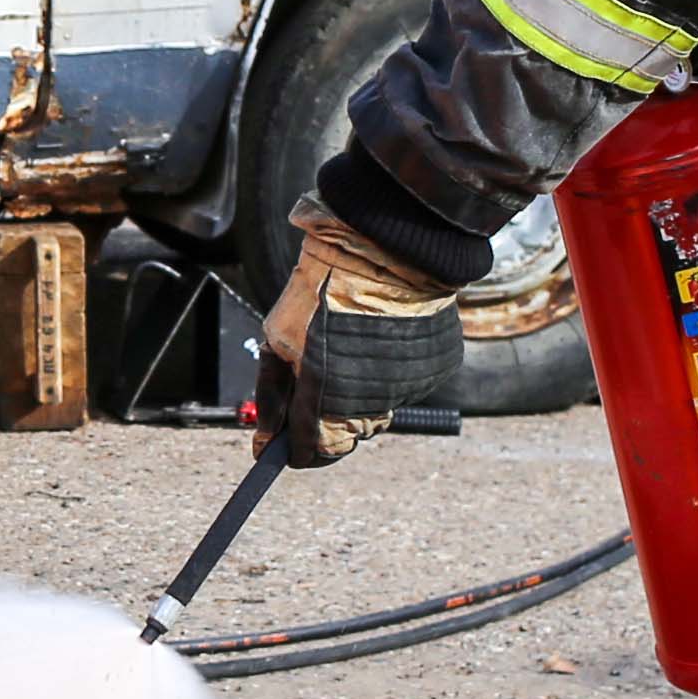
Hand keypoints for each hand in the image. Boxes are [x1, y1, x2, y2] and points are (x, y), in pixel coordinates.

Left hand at [256, 198, 464, 465]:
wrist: (382, 248)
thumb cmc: (322, 286)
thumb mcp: (278, 338)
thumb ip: (272, 393)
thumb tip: (265, 435)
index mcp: (325, 395)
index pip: (311, 450)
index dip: (295, 450)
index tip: (285, 445)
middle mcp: (369, 402)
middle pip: (346, 436)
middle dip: (326, 421)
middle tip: (316, 387)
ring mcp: (405, 388)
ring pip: (376, 413)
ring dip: (359, 396)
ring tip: (349, 349)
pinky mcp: (432, 372)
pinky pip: (404, 388)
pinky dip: (389, 374)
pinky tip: (378, 340)